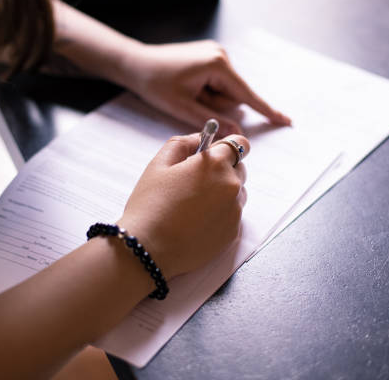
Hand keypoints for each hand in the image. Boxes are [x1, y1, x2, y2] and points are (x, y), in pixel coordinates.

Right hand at [118, 133, 250, 277]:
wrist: (149, 250)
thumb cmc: (150, 205)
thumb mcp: (159, 164)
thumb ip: (183, 143)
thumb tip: (201, 138)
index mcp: (215, 164)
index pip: (239, 143)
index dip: (226, 146)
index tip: (215, 153)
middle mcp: (231, 186)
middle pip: (239, 169)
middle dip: (222, 170)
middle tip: (194, 183)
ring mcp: (235, 211)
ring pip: (237, 194)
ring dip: (222, 194)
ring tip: (192, 206)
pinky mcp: (232, 233)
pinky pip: (232, 216)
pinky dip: (219, 215)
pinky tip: (195, 222)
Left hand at [123, 40, 290, 135]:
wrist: (135, 64)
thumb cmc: (155, 84)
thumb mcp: (183, 107)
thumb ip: (213, 121)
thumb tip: (237, 133)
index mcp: (217, 65)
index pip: (247, 95)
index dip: (266, 110)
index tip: (286, 121)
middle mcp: (222, 56)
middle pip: (233, 96)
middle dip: (214, 106)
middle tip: (188, 100)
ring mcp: (217, 55)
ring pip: (225, 92)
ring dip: (208, 100)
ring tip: (186, 92)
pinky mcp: (211, 58)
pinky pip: (218, 85)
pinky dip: (206, 93)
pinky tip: (189, 87)